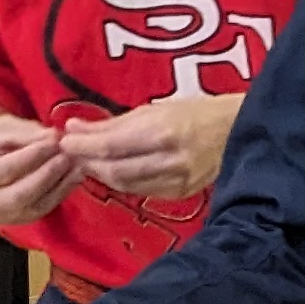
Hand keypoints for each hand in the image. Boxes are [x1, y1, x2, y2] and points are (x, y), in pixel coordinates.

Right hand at [0, 112, 77, 223]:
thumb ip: (27, 133)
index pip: (5, 170)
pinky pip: (41, 212)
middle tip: (67, 156)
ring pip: (33, 208)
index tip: (54, 142)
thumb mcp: (3, 128)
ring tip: (76, 166)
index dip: (32, 156)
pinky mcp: (15, 221)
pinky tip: (73, 178)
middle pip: (18, 196)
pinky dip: (60, 194)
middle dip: (47, 175)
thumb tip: (54, 138)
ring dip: (58, 187)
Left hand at [57, 94, 241, 202]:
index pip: (111, 145)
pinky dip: (121, 182)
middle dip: (88, 161)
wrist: (239, 131)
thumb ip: (114, 122)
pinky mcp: (181, 194)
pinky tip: (112, 171)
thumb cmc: (197, 112)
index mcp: (164, 132)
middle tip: (71, 152)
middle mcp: (170, 160)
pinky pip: (141, 191)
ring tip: (87, 160)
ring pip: (125, 185)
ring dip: (101, 173)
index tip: (65, 139)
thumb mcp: (155, 108)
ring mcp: (178, 181)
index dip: (83, 145)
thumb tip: (74, 127)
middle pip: (114, 169)